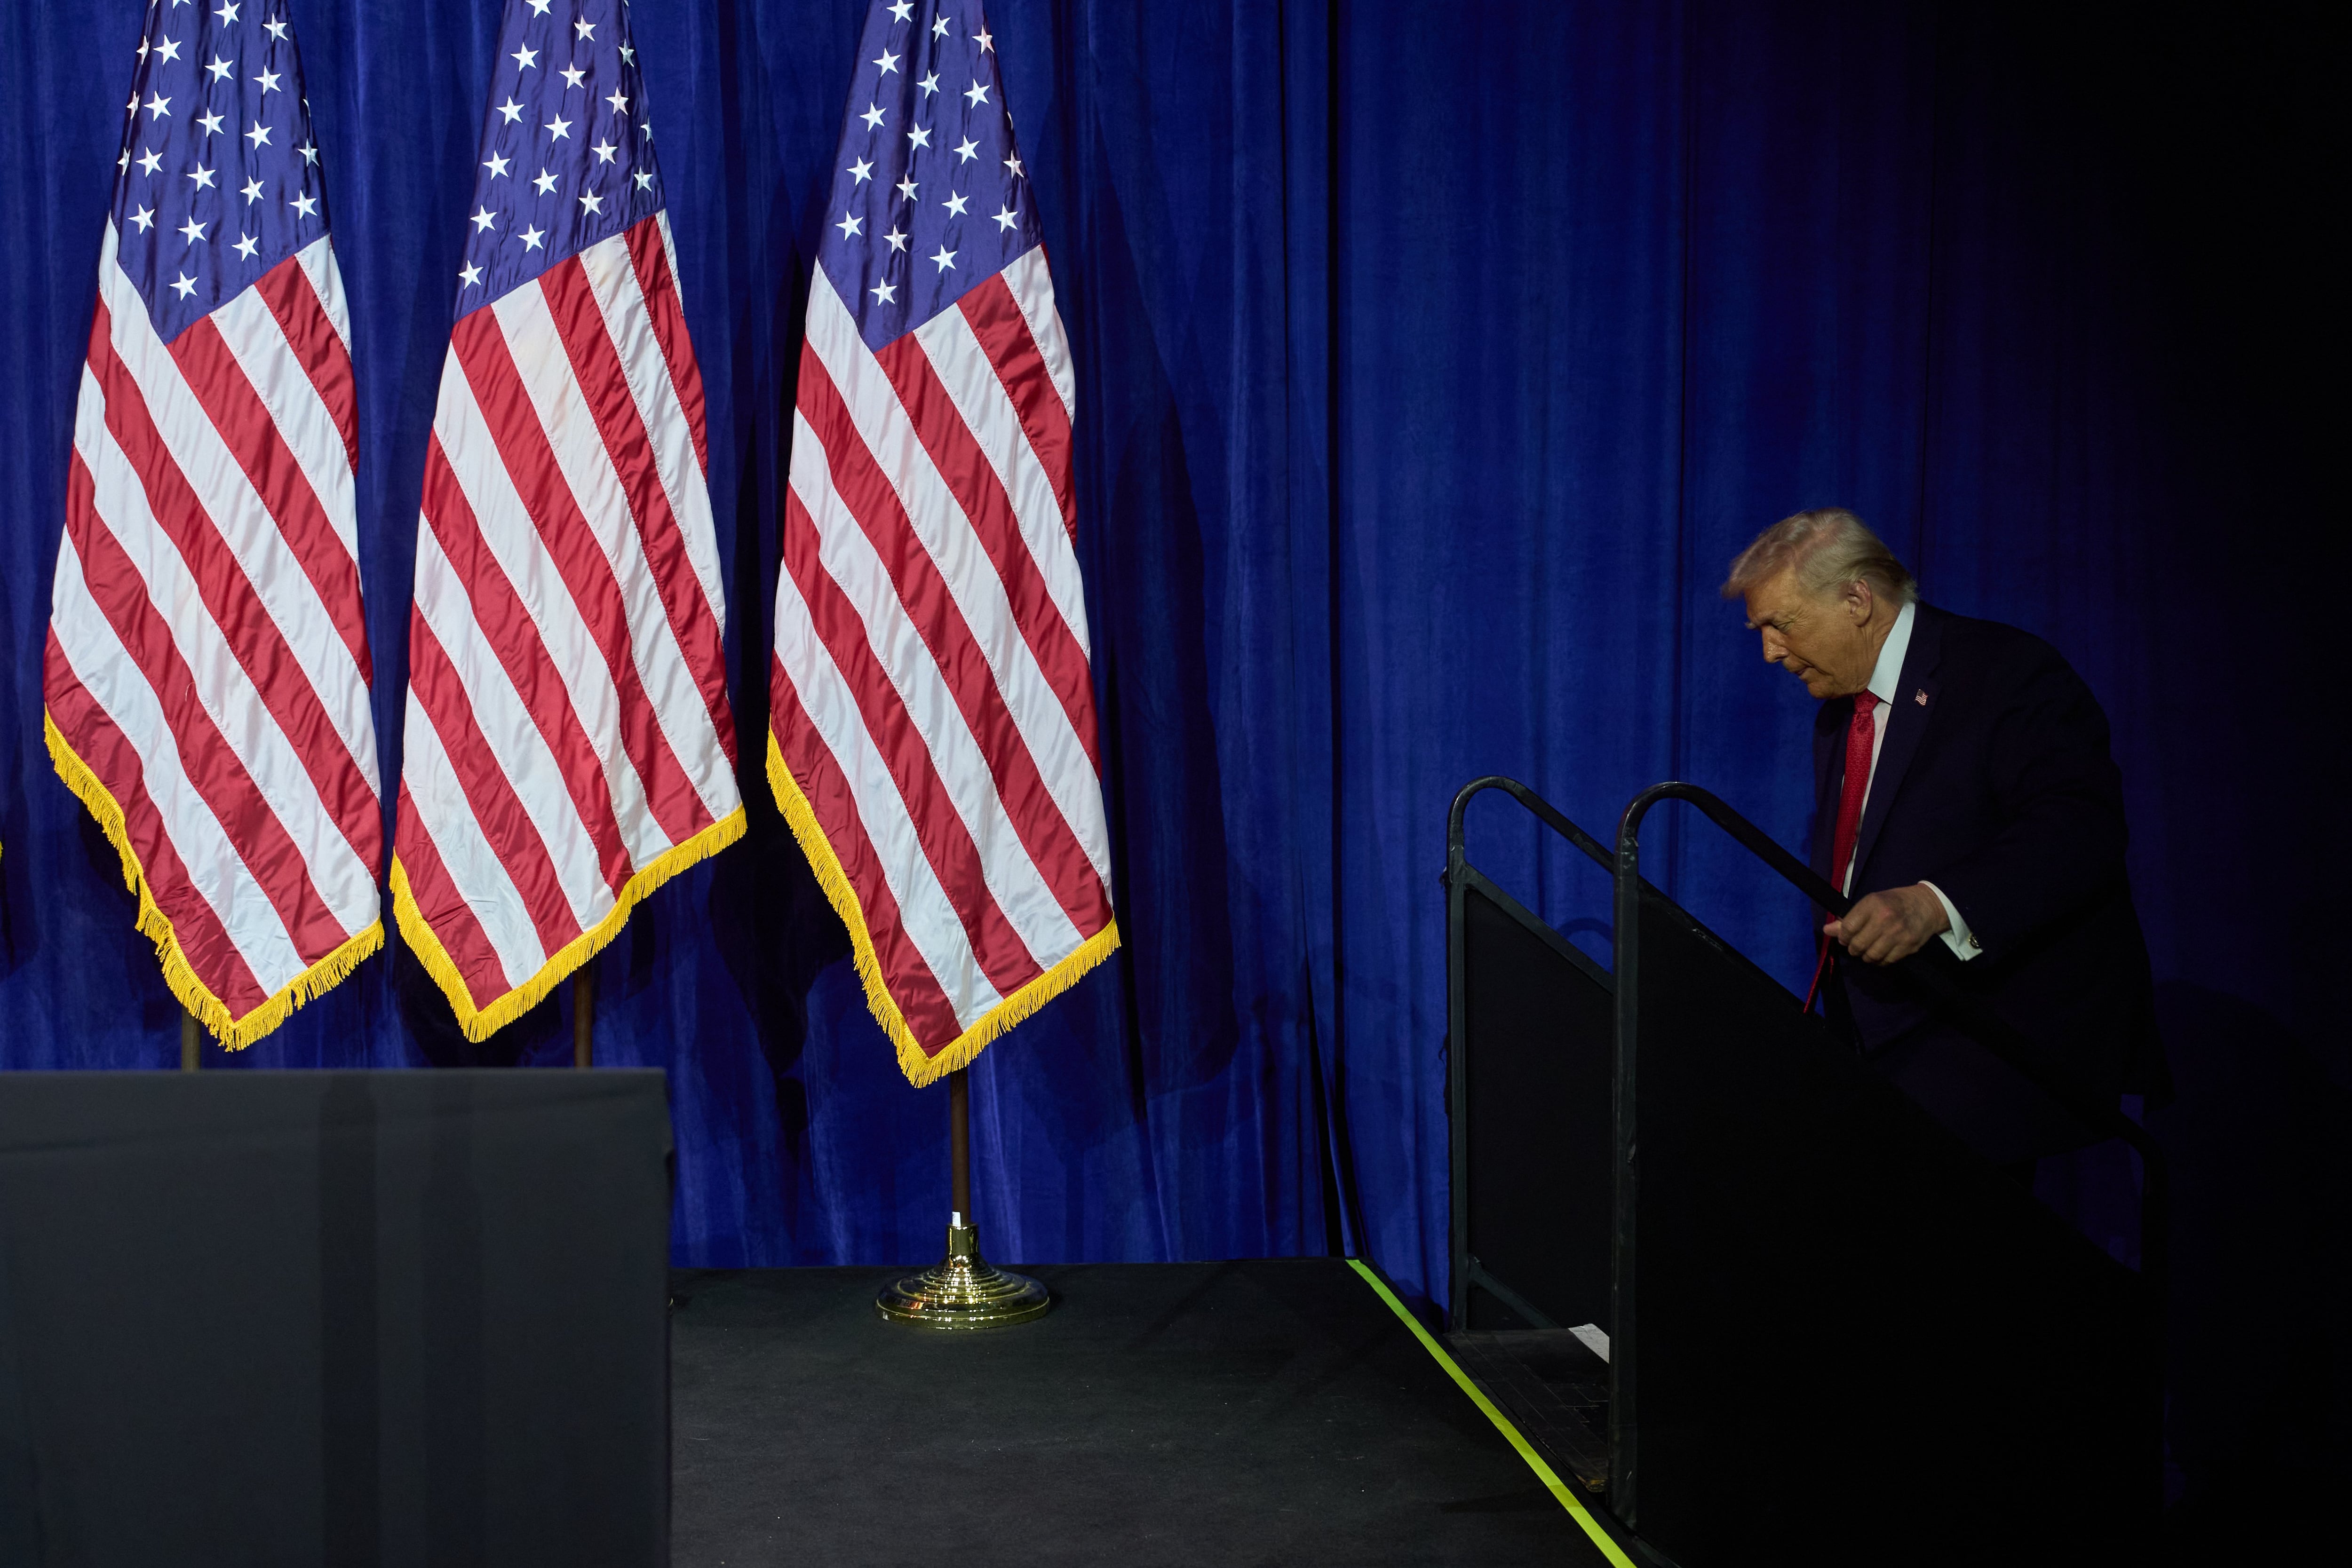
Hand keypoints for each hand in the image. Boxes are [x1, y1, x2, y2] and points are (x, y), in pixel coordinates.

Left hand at [1824, 884, 1949, 965]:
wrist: (1926, 905)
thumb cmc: (1894, 902)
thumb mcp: (1871, 903)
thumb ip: (1849, 918)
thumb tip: (1827, 930)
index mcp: (1873, 904)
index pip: (1848, 927)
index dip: (1843, 937)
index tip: (1845, 938)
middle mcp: (1885, 919)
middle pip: (1858, 945)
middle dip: (1853, 948)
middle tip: (1857, 946)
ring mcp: (1898, 934)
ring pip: (1871, 956)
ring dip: (1866, 956)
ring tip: (1868, 950)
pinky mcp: (1908, 946)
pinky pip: (1886, 961)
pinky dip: (1880, 961)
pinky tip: (1881, 953)